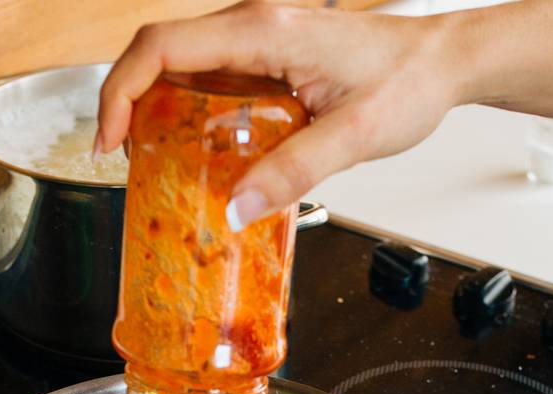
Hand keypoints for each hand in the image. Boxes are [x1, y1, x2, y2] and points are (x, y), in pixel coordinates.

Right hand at [97, 2, 462, 228]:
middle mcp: (253, 25)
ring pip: (179, 64)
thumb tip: (235, 210)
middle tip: (124, 163)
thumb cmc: (407, 82)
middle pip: (158, 53)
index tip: (110, 142)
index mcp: (265, 31)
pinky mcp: (266, 57)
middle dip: (126, 105)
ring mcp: (257, 39)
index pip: (162, 47)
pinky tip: (192, 151)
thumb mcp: (354, 137)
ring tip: (150, 163)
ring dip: (153, 108)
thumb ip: (295, 172)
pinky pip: (208, 76)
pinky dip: (185, 110)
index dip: (120, 92)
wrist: (442, 61)